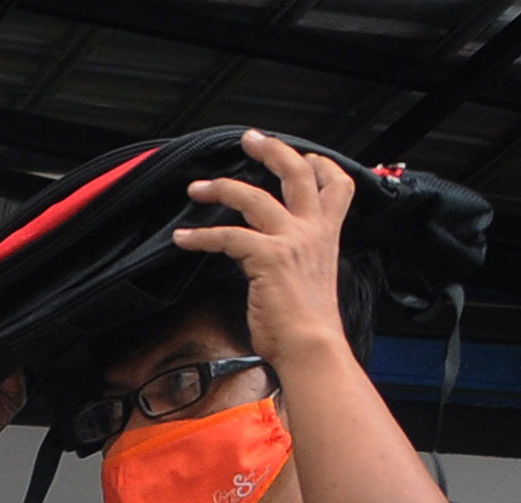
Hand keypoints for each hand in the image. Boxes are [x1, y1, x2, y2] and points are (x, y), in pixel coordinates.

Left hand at [176, 131, 359, 368]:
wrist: (311, 346)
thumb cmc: (307, 325)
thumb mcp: (310, 280)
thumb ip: (297, 259)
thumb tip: (274, 257)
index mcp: (326, 236)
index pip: (337, 186)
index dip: (322, 165)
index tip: (304, 156)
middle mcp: (313, 231)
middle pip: (297, 174)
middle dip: (271, 150)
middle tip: (249, 139)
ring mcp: (291, 241)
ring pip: (255, 196)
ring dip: (221, 187)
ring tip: (197, 188)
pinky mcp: (267, 257)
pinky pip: (228, 235)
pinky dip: (201, 235)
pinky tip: (183, 238)